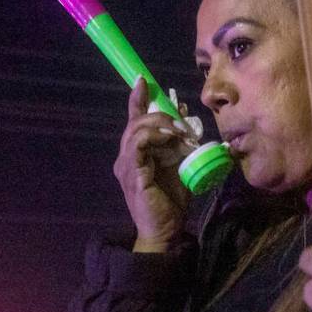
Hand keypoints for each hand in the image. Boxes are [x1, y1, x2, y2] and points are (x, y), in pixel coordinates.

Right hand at [113, 77, 192, 252]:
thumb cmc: (172, 201)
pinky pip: (138, 144)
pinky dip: (155, 136)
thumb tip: (186, 117)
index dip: (136, 98)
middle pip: (135, 121)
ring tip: (180, 131)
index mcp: (135, 154)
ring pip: (136, 129)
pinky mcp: (132, 173)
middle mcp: (125, 156)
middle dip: (159, 113)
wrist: (166, 231)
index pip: (133, 119)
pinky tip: (171, 140)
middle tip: (182, 121)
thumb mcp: (180, 164)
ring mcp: (125, 165)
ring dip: (160, 124)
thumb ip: (179, 143)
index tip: (143, 80)